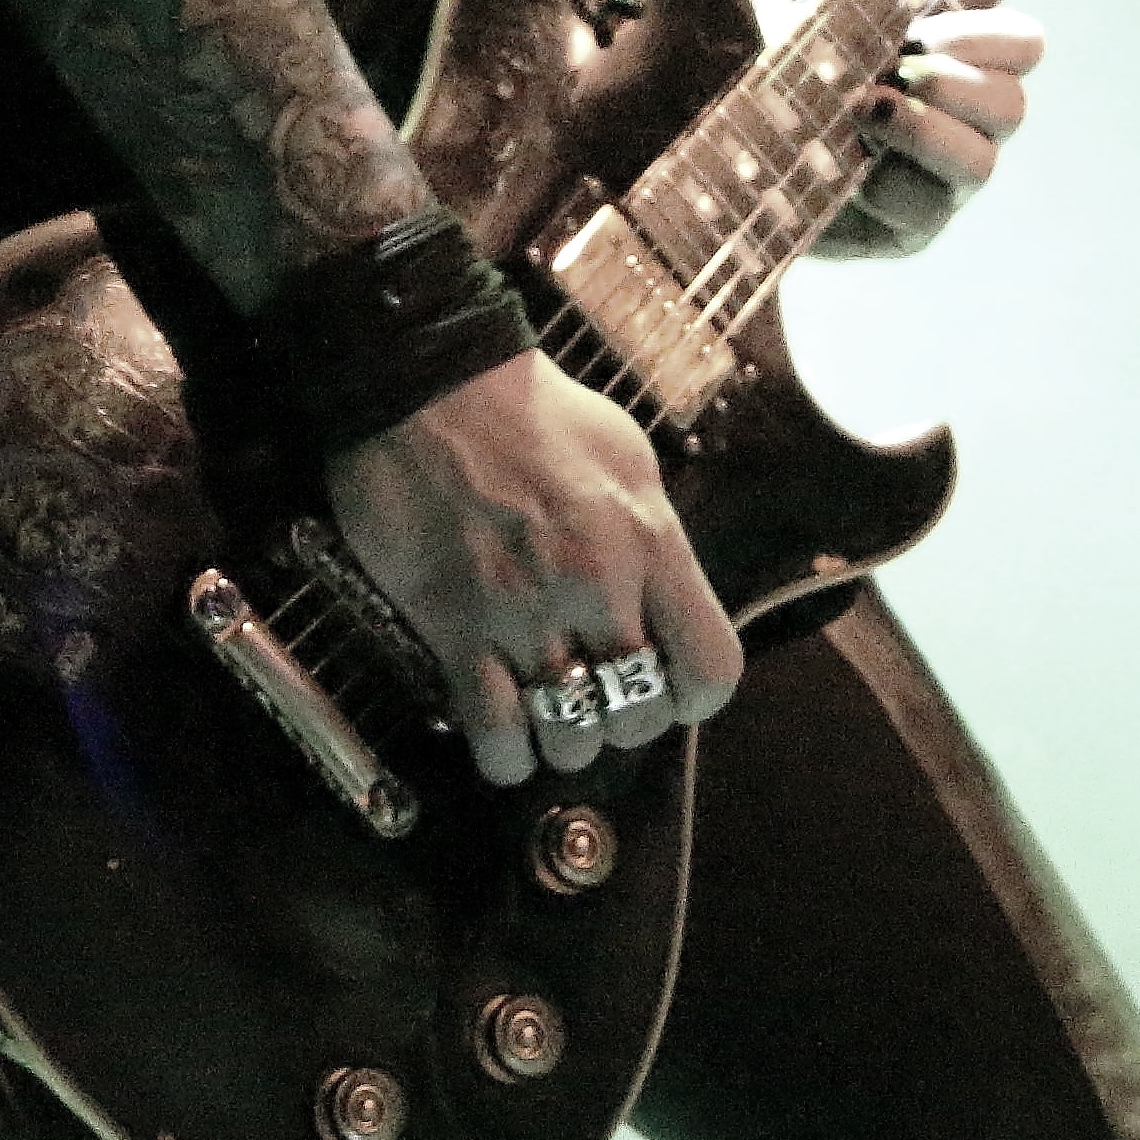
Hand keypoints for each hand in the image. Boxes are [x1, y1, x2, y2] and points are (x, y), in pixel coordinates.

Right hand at [324, 356, 745, 787]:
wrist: (428, 383)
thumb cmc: (530, 410)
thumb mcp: (627, 458)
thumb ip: (651, 536)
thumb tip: (659, 597)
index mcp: (649, 540)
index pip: (711, 666)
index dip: (692, 695)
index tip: (667, 686)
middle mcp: (596, 586)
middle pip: (640, 715)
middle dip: (624, 720)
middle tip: (598, 696)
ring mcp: (524, 613)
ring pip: (572, 737)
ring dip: (565, 741)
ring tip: (551, 713)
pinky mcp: (456, 630)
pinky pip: (497, 738)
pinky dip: (507, 756)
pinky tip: (506, 735)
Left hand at [795, 0, 1047, 255]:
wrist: (706, 110)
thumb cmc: (773, 36)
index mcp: (952, 50)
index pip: (1021, 46)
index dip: (996, 37)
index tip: (933, 27)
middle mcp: (957, 116)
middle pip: (1011, 107)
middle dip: (955, 85)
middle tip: (893, 68)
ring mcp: (935, 176)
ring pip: (980, 165)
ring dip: (925, 134)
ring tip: (863, 109)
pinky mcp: (900, 227)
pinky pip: (924, 213)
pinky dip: (888, 185)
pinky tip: (843, 163)